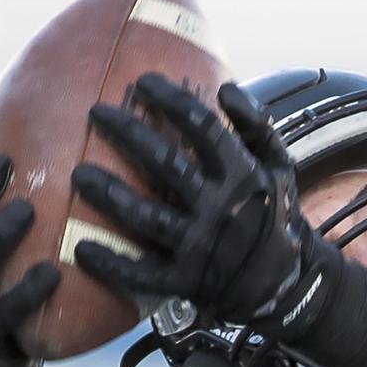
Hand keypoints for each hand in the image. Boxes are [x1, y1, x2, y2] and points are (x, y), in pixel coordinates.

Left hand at [71, 74, 317, 324]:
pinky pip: (143, 274)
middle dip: (129, 135)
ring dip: (110, 196)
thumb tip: (227, 88)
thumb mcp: (280, 168)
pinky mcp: (186, 281)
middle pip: (166, 165)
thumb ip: (258, 127)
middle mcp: (221, 210)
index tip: (143, 82)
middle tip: (97, 113)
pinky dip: (112, 265)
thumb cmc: (275, 217)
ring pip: (147, 218)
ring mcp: (201, 248)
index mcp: (243, 178)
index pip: (204, 129)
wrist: (286, 284)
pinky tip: (81, 250)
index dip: (172, 102)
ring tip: (80, 175)